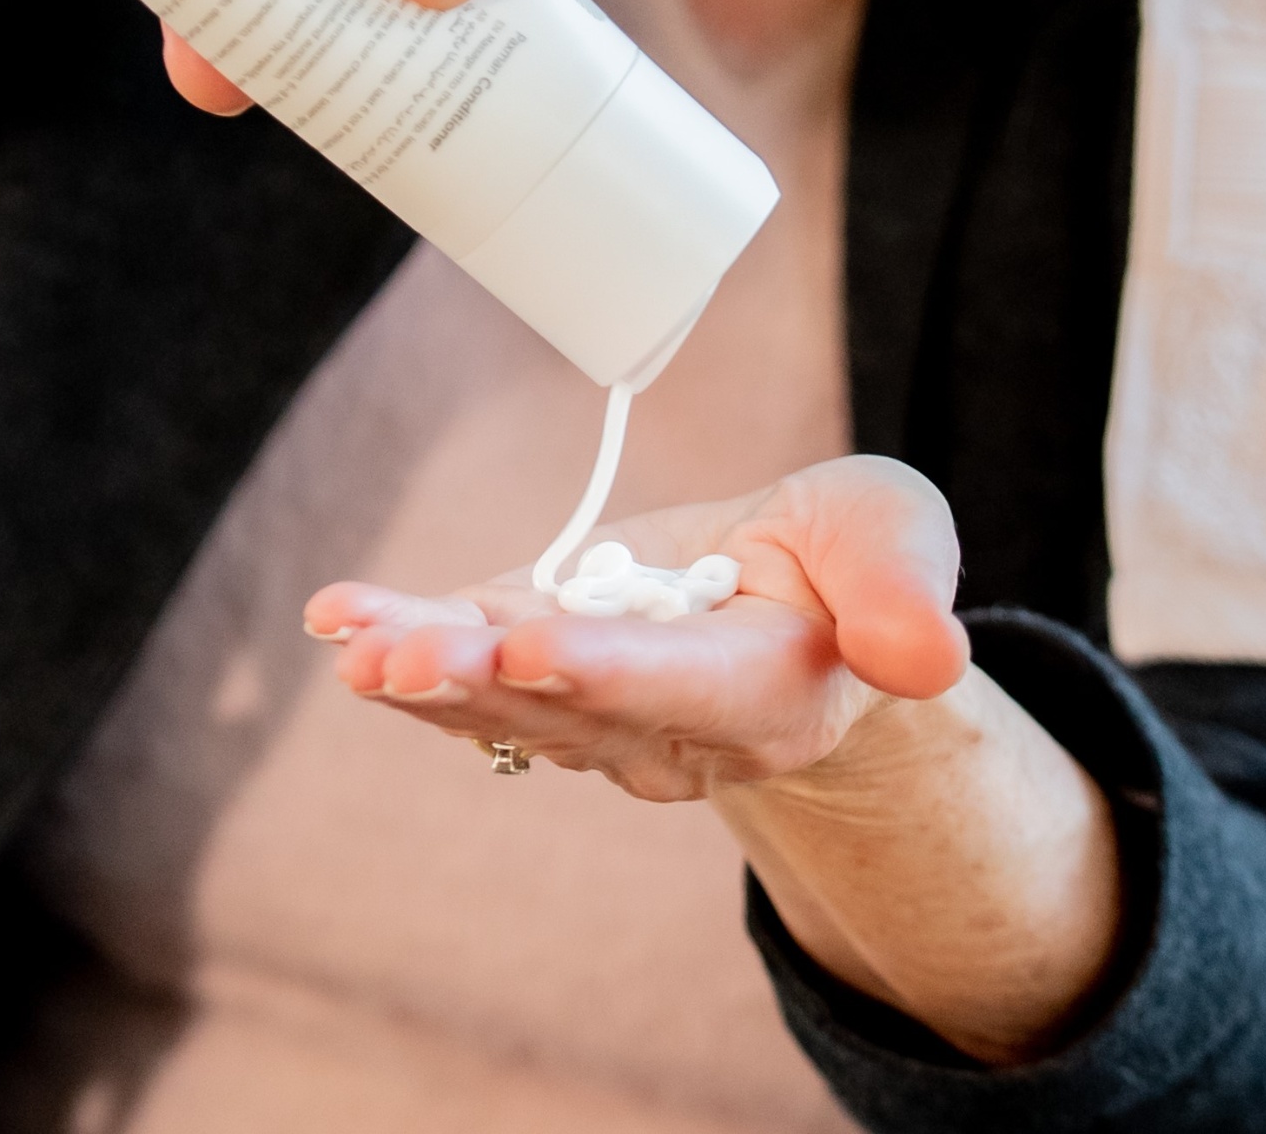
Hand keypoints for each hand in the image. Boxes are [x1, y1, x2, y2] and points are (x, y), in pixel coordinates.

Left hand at [307, 456, 1122, 1063]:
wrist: (804, 598)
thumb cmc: (853, 557)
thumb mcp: (896, 536)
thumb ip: (905, 592)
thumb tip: (928, 658)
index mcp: (768, 694)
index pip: (681, 688)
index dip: (607, 670)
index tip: (532, 649)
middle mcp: (671, 729)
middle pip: (570, 712)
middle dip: (483, 685)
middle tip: (404, 657)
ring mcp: (597, 712)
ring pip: (502, 704)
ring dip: (424, 674)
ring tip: (355, 640)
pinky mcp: (542, 672)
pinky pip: (470, 667)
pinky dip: (403, 639)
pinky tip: (337, 619)